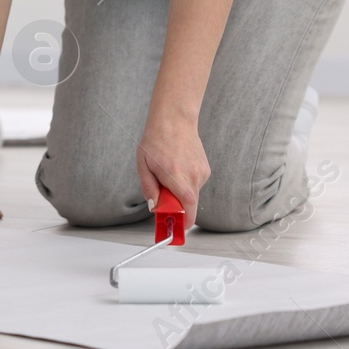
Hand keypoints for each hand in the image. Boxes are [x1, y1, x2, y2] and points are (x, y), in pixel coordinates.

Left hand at [135, 106, 208, 224]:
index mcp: (175, 174)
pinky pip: (195, 185)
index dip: (183, 221)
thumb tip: (154, 207)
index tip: (175, 227)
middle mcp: (192, 174)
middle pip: (190, 204)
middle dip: (178, 208)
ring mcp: (201, 172)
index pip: (187, 206)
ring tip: (169, 174)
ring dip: (181, 193)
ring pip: (192, 195)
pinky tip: (178, 169)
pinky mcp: (206, 170)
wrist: (174, 120)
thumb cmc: (156, 140)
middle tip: (164, 199)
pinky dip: (186, 184)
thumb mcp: (143, 164)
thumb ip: (149, 188)